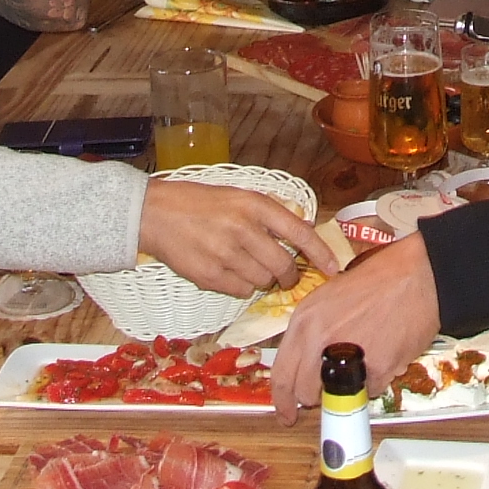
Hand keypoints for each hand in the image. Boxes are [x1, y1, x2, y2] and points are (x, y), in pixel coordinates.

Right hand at [136, 180, 323, 297]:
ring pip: (263, 281)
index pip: (299, 233)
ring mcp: (225, 254)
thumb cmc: (199, 202)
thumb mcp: (238, 197)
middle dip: (288, 275)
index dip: (321, 253)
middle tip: (283, 274)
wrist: (154, 213)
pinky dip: (241, 286)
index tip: (333, 268)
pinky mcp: (209, 275)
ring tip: (244, 264)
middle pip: (283, 266)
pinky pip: (241, 291)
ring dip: (261, 278)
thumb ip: (269, 214)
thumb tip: (302, 233)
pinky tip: (227, 270)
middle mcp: (242, 229)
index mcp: (254, 205)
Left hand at [268, 235, 442, 421]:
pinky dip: (374, 381)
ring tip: (361, 366)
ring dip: (345, 391)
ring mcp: (347, 354)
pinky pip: (368, 390)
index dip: (283, 400)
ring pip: (336, 396)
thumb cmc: (379, 280)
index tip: (286, 412)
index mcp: (305, 319)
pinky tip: (382, 357)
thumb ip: (312, 330)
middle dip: (314, 398)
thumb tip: (306, 363)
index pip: (281, 373)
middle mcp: (319, 338)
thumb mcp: (329, 297)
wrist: (416, 276)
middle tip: (325, 395)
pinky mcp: (376, 367)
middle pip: (305, 391)